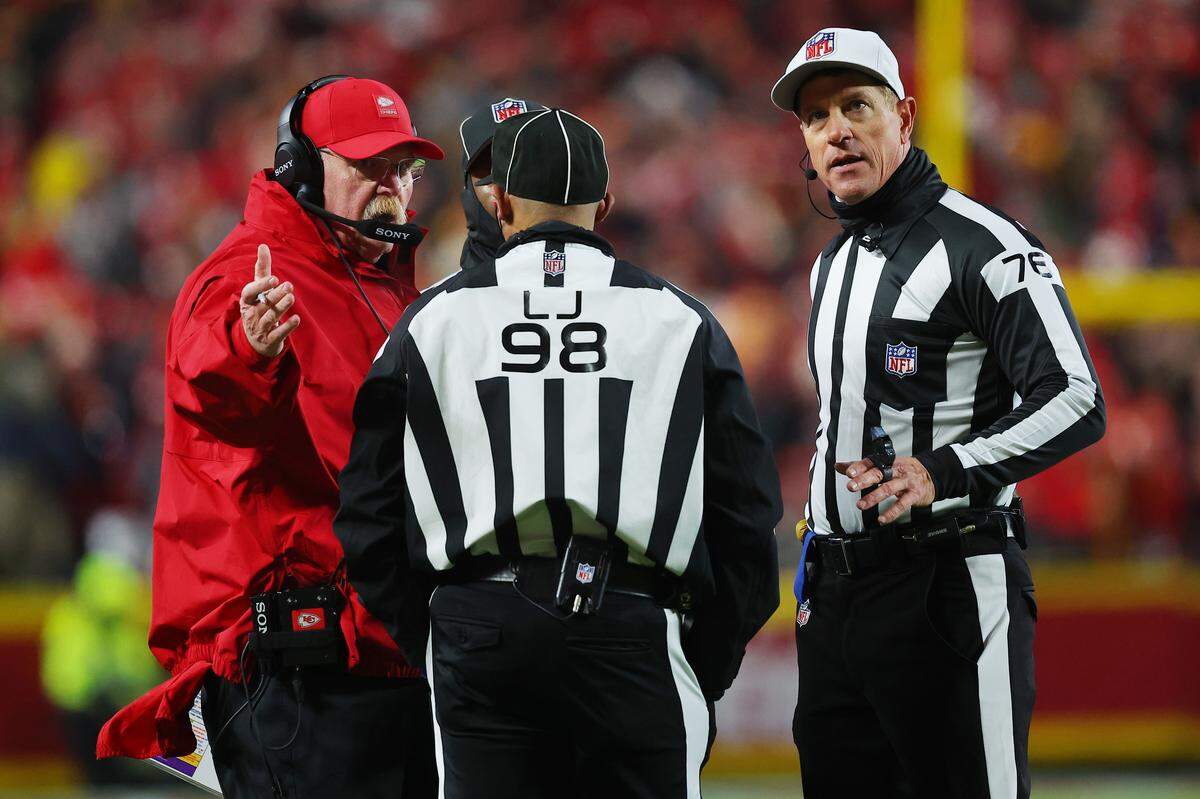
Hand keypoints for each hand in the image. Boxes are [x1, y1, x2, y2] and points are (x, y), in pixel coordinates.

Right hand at [239, 244, 299, 358]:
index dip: (260, 286)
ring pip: (270, 317)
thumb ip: (261, 269)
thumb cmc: (259, 308)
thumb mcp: (258, 290)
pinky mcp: (270, 340)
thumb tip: (263, 245)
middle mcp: (251, 315)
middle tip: (289, 285)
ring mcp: (260, 329)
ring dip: (281, 307)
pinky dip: (287, 327)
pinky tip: (297, 319)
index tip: (274, 279)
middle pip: (263, 304)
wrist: (257, 342)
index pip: (249, 292)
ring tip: (292, 297)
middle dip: (276, 295)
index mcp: (247, 301)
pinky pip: (278, 334)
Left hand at [835, 455, 934, 524]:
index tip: (848, 472)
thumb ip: (861, 467)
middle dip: (864, 480)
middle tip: (851, 486)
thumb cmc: (903, 471)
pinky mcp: (914, 494)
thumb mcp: (884, 465)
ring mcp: (906, 482)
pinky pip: (902, 504)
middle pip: (879, 473)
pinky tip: (882, 519)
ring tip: (861, 505)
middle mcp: (896, 470)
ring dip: (874, 498)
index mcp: (887, 462)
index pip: (871, 462)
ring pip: (889, 489)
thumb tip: (838, 465)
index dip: (859, 466)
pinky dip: (891, 513)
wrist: (931, 476)